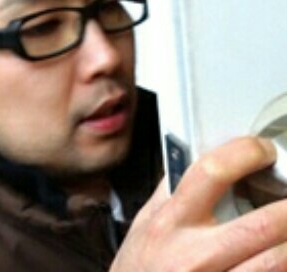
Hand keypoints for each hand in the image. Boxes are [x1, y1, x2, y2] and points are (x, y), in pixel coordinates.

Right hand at [110, 137, 286, 270]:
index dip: (245, 153)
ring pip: (278, 262)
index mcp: (171, 221)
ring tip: (285, 231)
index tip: (263, 150)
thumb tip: (198, 157)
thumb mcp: (146, 221)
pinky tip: (278, 256)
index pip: (211, 172)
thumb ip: (172, 188)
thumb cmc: (138, 268)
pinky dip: (280, 265)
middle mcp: (195, 255)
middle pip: (262, 224)